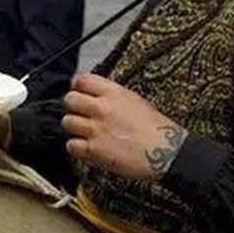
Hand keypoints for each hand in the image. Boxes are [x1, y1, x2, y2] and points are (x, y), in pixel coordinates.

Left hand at [61, 73, 186, 181]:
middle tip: (80, 114)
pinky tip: (86, 147)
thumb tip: (96, 96)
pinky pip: (71, 145)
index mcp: (114, 93)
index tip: (78, 92)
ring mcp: (96, 129)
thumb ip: (112, 97)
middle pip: (69, 100)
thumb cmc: (157, 129)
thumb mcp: (135, 101)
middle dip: (73, 107)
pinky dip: (76, 147)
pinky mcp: (93, 150)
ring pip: (67, 122)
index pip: (82, 80)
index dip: (77, 87)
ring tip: (85, 133)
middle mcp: (102, 108)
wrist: (166, 152)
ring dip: (74, 128)